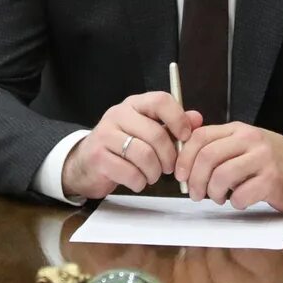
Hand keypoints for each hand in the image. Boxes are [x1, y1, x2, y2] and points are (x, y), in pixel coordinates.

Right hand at [61, 92, 197, 200]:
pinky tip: (138, 181)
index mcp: (135, 104)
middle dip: (169, 156)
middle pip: (156, 133)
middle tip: (170, 168)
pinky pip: (129, 172)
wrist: (85, 164)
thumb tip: (197, 119)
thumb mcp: (148, 131)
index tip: (185, 137)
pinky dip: (139, 181)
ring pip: (144, 154)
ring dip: (154, 172)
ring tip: (153, 176)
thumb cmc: (123, 147)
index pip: (160, 100)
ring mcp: (105, 134)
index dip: (178, 119)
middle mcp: (118, 114)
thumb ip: (173, 124)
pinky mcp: (98, 156)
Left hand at [175, 123, 282, 210]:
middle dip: (195, 180)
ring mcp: (263, 159)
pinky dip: (234, 202)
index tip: (180, 175)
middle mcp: (250, 140)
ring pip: (222, 176)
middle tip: (195, 194)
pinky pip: (241, 194)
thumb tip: (181, 150)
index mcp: (238, 131)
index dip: (184, 158)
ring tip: (218, 198)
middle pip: (207, 157)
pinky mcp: (272, 180)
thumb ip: (216, 145)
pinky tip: (238, 201)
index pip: (200, 136)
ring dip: (213, 193)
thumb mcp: (243, 144)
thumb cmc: (268, 160)